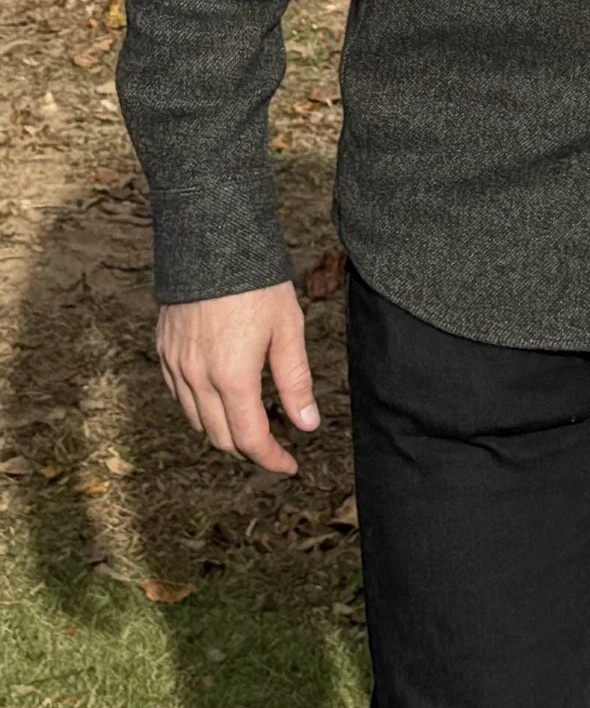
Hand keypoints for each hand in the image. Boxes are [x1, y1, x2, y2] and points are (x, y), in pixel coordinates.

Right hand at [156, 281, 319, 475]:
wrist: (210, 241)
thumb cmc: (256, 282)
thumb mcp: (288, 328)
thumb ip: (295, 381)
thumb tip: (307, 424)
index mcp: (232, 377)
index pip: (250, 439)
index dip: (271, 459)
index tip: (290, 465)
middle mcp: (197, 379)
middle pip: (221, 437)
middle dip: (250, 446)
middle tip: (276, 439)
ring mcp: (175, 366)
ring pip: (197, 420)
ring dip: (224, 428)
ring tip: (253, 414)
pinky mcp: (164, 351)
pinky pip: (179, 395)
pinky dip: (201, 406)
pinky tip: (221, 393)